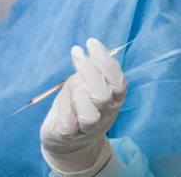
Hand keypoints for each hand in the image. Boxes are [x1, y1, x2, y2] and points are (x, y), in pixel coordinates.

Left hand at [40, 38, 126, 174]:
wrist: (66, 138)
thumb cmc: (78, 103)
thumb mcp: (88, 83)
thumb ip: (94, 69)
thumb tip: (95, 48)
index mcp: (113, 100)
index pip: (118, 83)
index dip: (106, 62)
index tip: (91, 42)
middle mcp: (104, 115)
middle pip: (104, 96)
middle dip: (90, 70)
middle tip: (76, 51)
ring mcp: (87, 128)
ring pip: (90, 115)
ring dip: (80, 92)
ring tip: (71, 79)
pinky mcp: (69, 135)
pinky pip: (69, 122)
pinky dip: (66, 105)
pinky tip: (62, 93)